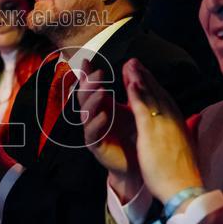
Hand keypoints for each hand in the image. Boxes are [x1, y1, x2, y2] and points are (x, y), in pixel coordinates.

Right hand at [76, 60, 140, 197]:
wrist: (137, 162)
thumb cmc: (134, 133)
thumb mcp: (132, 106)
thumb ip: (128, 87)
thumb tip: (130, 63)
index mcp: (100, 106)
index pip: (90, 86)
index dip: (86, 74)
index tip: (86, 61)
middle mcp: (93, 116)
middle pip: (84, 97)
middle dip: (89, 85)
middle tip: (99, 74)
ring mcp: (93, 131)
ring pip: (86, 113)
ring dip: (92, 101)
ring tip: (101, 91)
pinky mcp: (96, 145)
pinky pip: (92, 133)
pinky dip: (97, 124)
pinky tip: (104, 116)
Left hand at [122, 59, 201, 203]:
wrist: (184, 188)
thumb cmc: (183, 172)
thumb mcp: (188, 146)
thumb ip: (189, 129)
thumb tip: (195, 118)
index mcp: (180, 123)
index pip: (166, 99)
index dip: (154, 85)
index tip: (145, 73)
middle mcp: (173, 120)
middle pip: (158, 93)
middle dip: (145, 76)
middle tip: (134, 61)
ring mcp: (163, 125)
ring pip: (151, 96)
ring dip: (140, 78)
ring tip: (130, 64)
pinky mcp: (153, 133)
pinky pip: (143, 109)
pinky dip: (137, 94)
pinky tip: (129, 83)